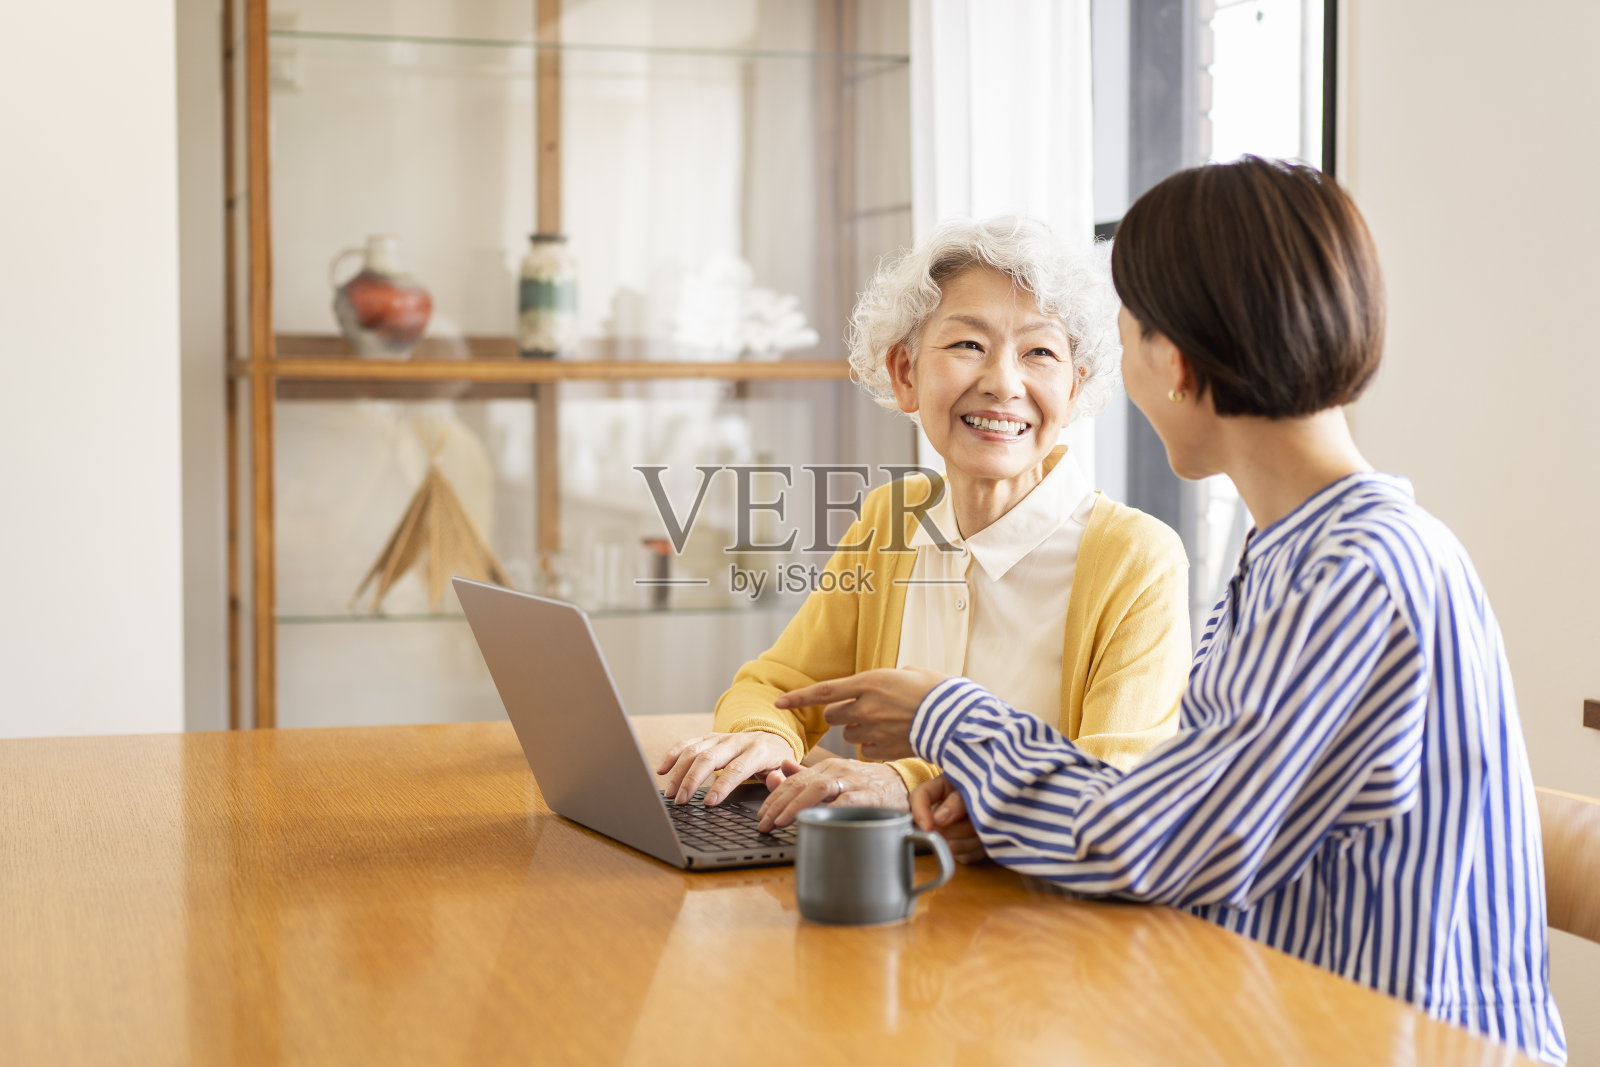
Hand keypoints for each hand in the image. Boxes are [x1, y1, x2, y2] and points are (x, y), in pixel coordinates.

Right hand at [655, 731, 795, 805]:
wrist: (773, 737)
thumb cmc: (777, 760)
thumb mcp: (786, 771)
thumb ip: (782, 778)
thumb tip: (774, 781)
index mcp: (757, 751)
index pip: (736, 768)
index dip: (722, 785)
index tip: (708, 803)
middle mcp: (736, 741)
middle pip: (709, 757)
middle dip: (692, 780)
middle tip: (681, 801)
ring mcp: (721, 737)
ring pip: (695, 750)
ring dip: (679, 772)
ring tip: (670, 793)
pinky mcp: (709, 737)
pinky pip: (687, 743)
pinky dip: (672, 754)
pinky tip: (662, 769)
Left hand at [756, 758, 908, 832]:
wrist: (905, 785)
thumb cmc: (868, 784)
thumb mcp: (836, 776)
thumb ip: (807, 775)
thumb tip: (779, 771)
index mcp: (826, 766)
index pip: (792, 780)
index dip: (773, 797)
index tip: (761, 815)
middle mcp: (837, 770)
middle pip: (799, 784)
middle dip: (777, 804)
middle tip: (763, 824)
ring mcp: (852, 782)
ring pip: (817, 789)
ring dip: (795, 806)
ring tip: (780, 822)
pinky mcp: (868, 796)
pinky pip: (845, 801)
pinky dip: (828, 811)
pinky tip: (814, 821)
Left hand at [775, 667, 949, 759]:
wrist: (959, 718)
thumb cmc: (938, 690)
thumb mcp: (909, 672)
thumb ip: (884, 680)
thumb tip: (876, 687)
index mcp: (870, 682)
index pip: (823, 691)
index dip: (798, 698)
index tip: (778, 702)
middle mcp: (867, 706)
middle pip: (833, 715)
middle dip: (842, 713)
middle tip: (863, 709)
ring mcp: (875, 730)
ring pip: (849, 734)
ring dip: (858, 729)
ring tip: (884, 723)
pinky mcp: (885, 749)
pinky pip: (867, 749)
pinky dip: (874, 745)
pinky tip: (894, 737)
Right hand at [911, 775, 986, 864]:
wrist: (1006, 803)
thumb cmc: (988, 790)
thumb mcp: (973, 788)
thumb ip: (957, 801)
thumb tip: (938, 819)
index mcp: (939, 790)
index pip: (919, 797)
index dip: (920, 813)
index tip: (929, 827)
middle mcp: (940, 813)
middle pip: (938, 829)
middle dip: (960, 826)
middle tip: (977, 816)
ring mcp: (951, 834)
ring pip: (952, 846)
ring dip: (972, 838)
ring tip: (985, 825)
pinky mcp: (962, 850)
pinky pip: (965, 856)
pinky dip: (978, 849)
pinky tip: (986, 837)